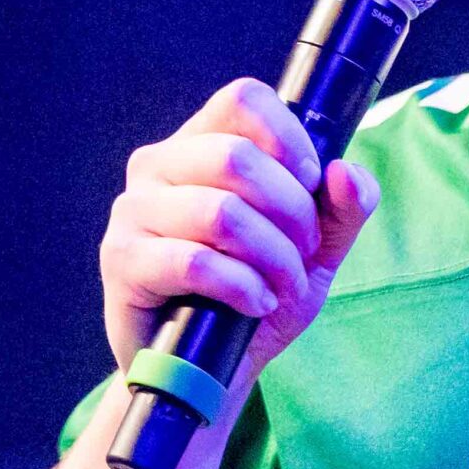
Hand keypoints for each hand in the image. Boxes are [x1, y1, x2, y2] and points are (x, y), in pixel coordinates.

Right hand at [100, 77, 379, 377]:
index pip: (243, 99)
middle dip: (291, 211)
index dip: (289, 137)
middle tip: (304, 251)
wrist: (212, 370)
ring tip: (282, 285)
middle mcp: (159, 165)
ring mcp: (133, 211)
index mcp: (203, 142)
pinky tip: (255, 303)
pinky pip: (194, 262)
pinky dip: (242, 286)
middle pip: (236, 156)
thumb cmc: (258, 294)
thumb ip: (343, 208)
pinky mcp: (122, 261)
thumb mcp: (317, 250)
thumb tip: (346, 173)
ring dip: (272, 256)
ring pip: (219, 212)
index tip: (312, 183)